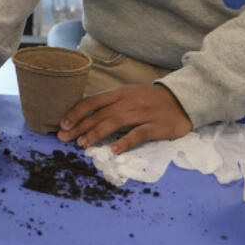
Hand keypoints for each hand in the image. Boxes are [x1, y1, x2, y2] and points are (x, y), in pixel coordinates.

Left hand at [56, 84, 191, 153]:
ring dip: (97, 133)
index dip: (77, 112)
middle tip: (64, 138)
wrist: (182, 100)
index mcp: (119, 94)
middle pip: (100, 114)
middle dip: (80, 126)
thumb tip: (85, 118)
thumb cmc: (149, 101)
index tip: (62, 124)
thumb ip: (109, 105)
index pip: (93, 102)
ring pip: (115, 122)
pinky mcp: (156, 125)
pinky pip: (138, 134)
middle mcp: (128, 102)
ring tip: (83, 144)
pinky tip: (113, 150)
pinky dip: (125, 142)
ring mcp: (142, 113)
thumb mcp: (128, 97)